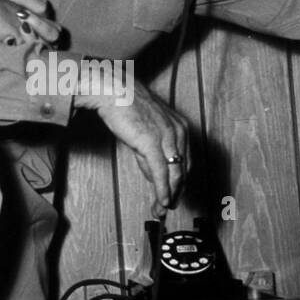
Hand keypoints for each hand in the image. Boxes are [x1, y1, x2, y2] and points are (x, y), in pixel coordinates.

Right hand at [87, 80, 188, 217]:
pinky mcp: (152, 143)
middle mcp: (178, 132)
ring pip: (174, 174)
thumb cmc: (127, 105)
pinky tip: (162, 200)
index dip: (180, 182)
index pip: (185, 161)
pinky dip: (162, 189)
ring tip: (163, 209)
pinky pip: (161, 172)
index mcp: (180, 127)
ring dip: (170, 195)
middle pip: (183, 170)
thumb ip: (153, 150)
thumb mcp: (146, 129)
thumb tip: (153, 172)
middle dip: (176, 192)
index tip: (174, 195)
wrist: (114, 90)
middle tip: (168, 207)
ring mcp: (166, 138)